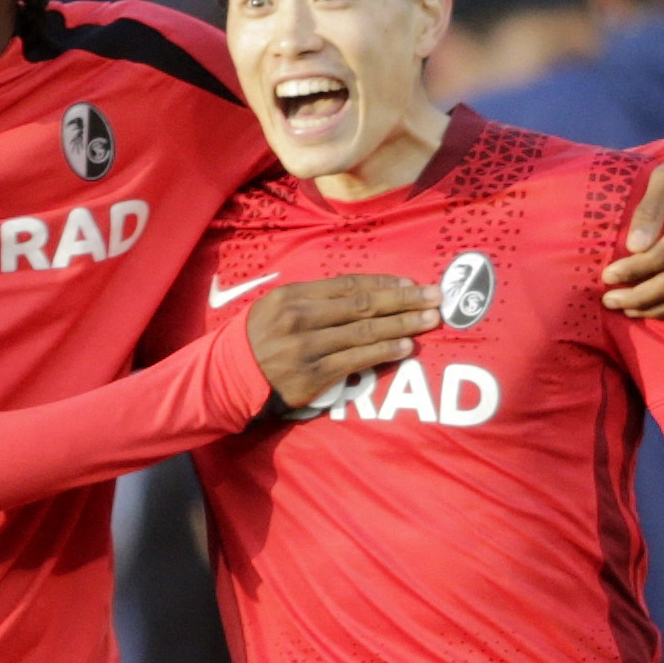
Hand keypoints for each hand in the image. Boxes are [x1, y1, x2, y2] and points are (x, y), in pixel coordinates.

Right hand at [249, 276, 437, 408]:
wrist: (228, 378)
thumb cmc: (259, 339)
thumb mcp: (277, 307)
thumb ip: (314, 299)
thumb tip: (362, 293)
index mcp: (294, 296)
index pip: (348, 285)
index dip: (384, 284)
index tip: (411, 285)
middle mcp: (302, 317)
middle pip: (363, 304)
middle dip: (403, 300)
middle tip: (435, 297)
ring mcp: (308, 347)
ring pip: (364, 332)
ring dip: (402, 325)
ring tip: (429, 321)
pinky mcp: (313, 375)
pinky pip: (356, 360)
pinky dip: (384, 351)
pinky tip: (406, 347)